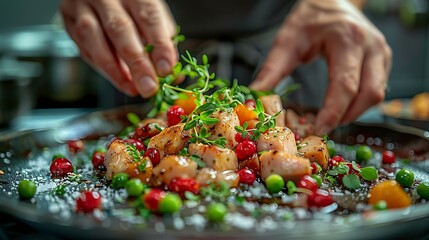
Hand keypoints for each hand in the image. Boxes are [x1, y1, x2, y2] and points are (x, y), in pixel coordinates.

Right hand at [60, 0, 177, 97]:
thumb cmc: (133, 4)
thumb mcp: (153, 13)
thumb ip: (162, 40)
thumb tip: (172, 73)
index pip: (148, 16)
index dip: (158, 44)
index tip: (166, 69)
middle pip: (120, 29)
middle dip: (136, 63)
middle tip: (148, 87)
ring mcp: (81, 4)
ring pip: (93, 38)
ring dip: (114, 69)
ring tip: (132, 88)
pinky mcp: (68, 19)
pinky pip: (83, 47)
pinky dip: (102, 67)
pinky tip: (118, 78)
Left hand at [251, 0, 391, 134]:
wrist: (332, 0)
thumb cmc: (310, 18)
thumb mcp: (287, 40)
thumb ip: (272, 69)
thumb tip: (256, 96)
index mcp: (347, 40)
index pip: (345, 85)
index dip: (333, 112)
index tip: (317, 130)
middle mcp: (371, 46)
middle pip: (369, 94)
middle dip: (345, 116)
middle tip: (322, 129)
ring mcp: (381, 53)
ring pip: (376, 94)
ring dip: (354, 112)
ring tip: (329, 119)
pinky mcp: (383, 59)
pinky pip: (377, 88)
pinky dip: (359, 103)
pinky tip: (341, 107)